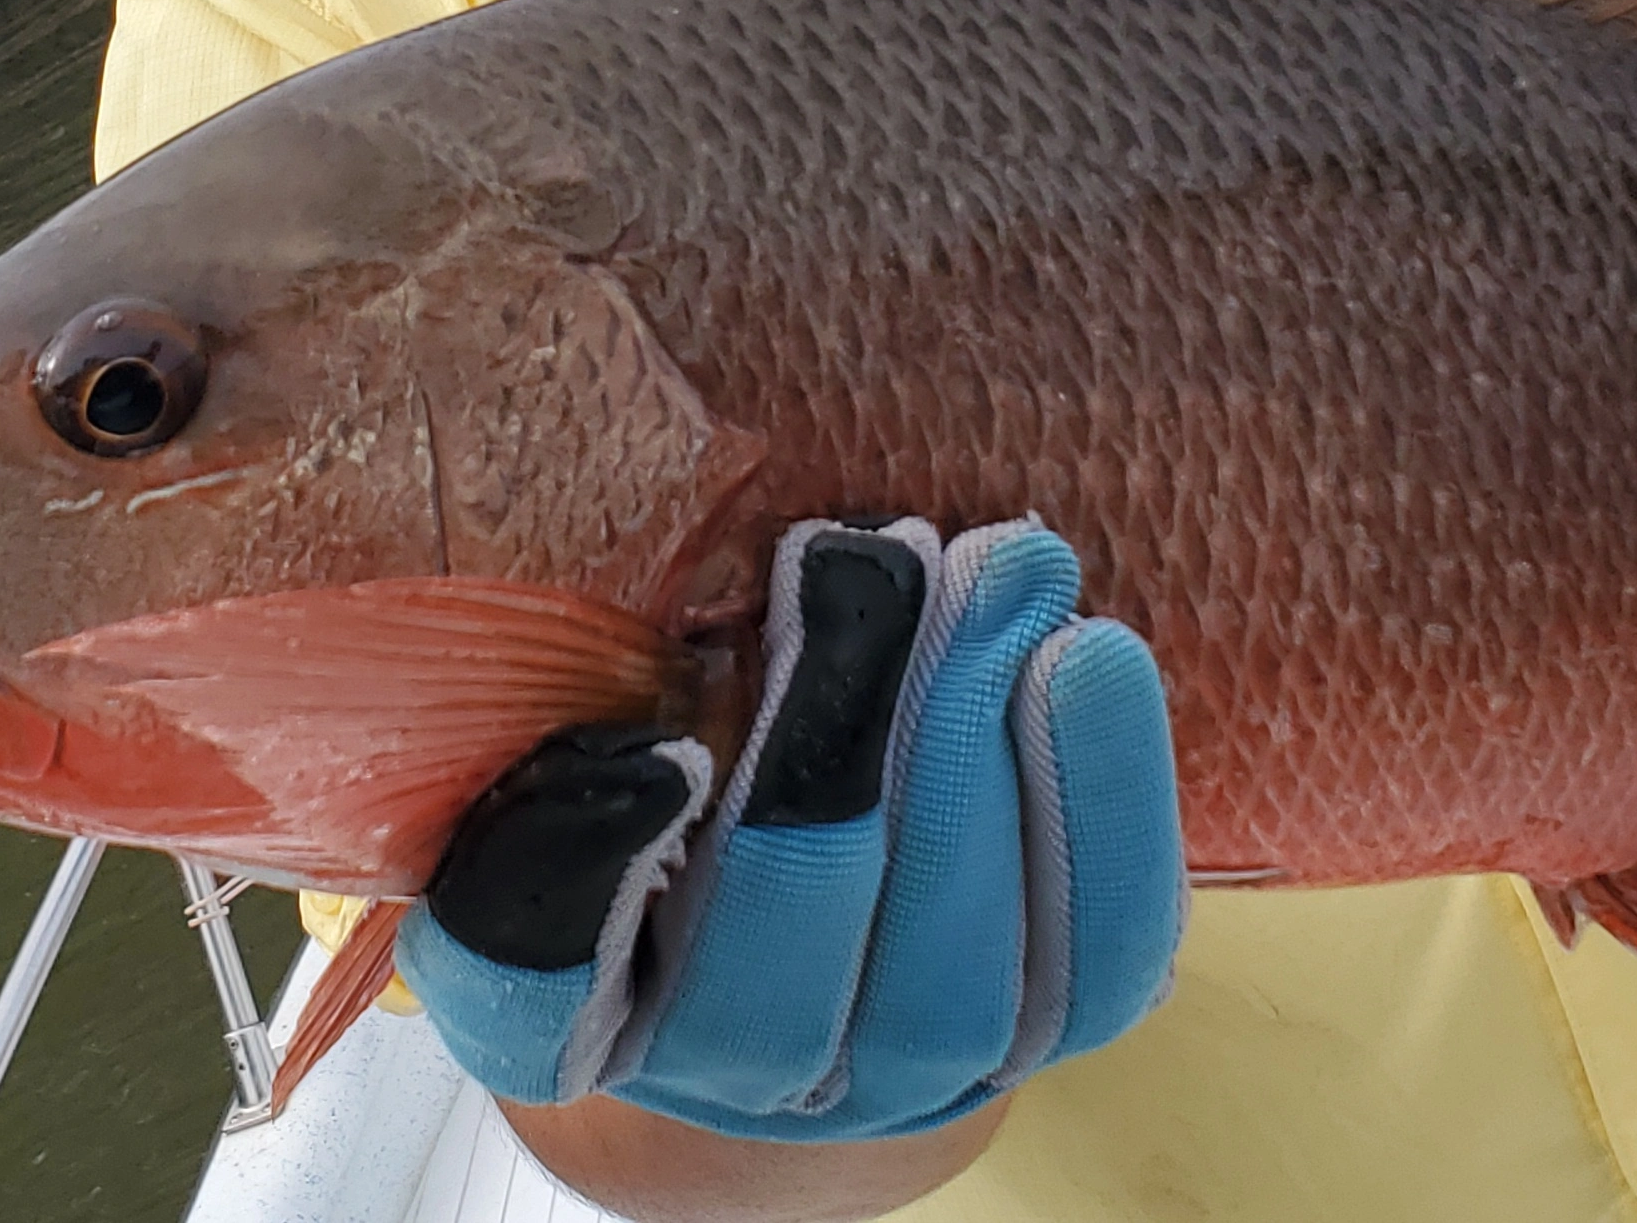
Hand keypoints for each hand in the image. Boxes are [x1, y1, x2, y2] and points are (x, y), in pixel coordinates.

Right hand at [396, 518, 1186, 1141]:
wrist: (827, 947)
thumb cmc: (682, 799)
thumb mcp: (581, 750)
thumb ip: (562, 720)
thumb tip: (596, 611)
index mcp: (578, 1014)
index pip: (536, 1000)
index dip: (589, 889)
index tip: (658, 754)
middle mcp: (733, 1077)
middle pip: (776, 958)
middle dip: (835, 737)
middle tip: (868, 558)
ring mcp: (901, 1074)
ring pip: (945, 967)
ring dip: (975, 739)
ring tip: (996, 567)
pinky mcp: (1043, 1035)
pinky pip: (1096, 953)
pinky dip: (1100, 802)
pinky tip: (1089, 654)